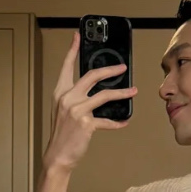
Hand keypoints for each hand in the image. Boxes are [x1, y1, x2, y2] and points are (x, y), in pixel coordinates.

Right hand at [41, 30, 137, 174]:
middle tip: (122, 68)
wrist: (58, 155)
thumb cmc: (63, 134)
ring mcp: (77, 110)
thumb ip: (76, 98)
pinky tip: (125, 121)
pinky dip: (118, 122)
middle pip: (92, 75)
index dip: (72, 50)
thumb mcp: (64, 111)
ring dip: (122, 93)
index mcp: (60, 92)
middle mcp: (68, 98)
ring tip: (133, 91)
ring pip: (105, 95)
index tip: (77, 36)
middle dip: (110, 69)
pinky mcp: (86, 123)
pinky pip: (107, 120)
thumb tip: (97, 92)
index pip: (67, 66)